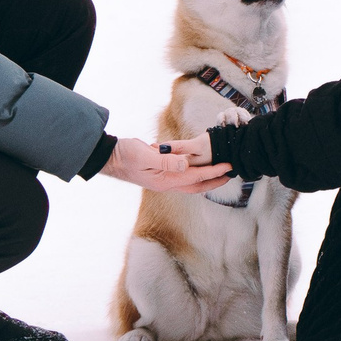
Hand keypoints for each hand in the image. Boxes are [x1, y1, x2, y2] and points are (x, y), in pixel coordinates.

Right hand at [102, 136, 235, 192]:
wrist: (110, 158)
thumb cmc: (126, 154)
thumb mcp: (145, 154)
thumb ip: (165, 160)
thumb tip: (185, 164)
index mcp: (165, 180)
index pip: (195, 176)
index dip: (213, 172)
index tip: (228, 167)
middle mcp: (166, 183)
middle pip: (196, 186)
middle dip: (214, 181)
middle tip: (230, 174)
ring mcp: (162, 181)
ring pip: (189, 183)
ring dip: (205, 179)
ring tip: (218, 173)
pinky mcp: (159, 175)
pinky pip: (181, 178)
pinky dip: (193, 175)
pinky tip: (196, 169)